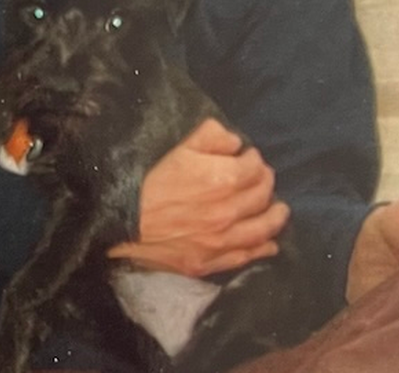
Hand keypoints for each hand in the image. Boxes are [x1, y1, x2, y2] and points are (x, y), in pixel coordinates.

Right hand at [107, 118, 289, 276]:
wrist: (119, 221)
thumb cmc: (146, 180)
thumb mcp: (176, 147)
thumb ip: (210, 137)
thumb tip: (234, 142)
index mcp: (222, 179)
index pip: (254, 168)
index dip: (254, 159)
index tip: (249, 157)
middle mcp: (228, 212)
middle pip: (261, 196)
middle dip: (266, 183)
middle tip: (263, 178)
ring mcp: (221, 240)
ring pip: (261, 229)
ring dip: (274, 216)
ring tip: (279, 209)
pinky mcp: (209, 261)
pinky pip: (245, 256)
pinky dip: (262, 249)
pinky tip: (269, 245)